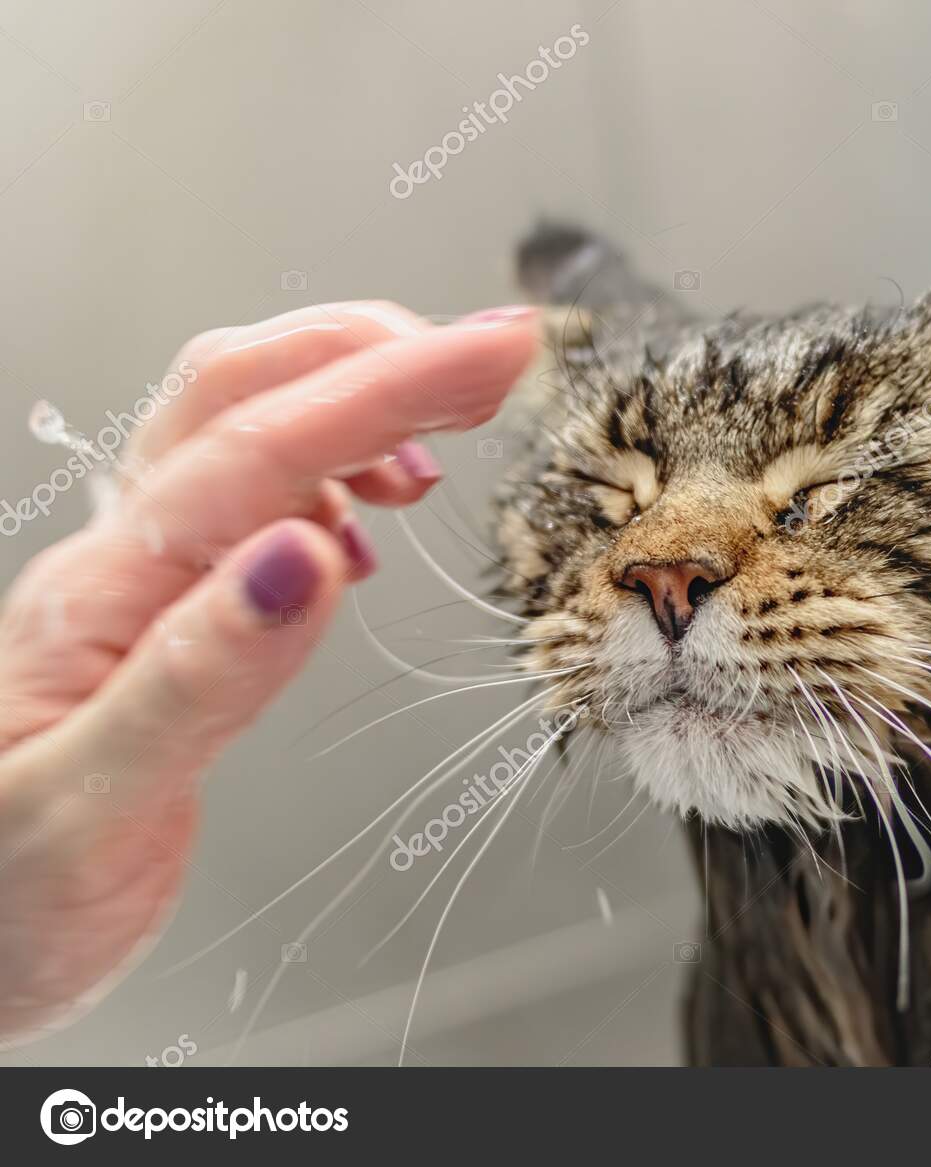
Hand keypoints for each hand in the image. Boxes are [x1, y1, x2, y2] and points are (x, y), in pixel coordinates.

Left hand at [0, 302, 537, 1043]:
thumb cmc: (5, 895)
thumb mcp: (86, 809)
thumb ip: (196, 680)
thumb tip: (305, 558)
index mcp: (104, 599)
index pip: (261, 451)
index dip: (388, 390)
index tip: (490, 356)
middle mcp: (119, 566)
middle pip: (247, 394)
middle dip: (384, 355)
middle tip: (497, 356)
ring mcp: (142, 582)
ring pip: (250, 427)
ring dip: (361, 396)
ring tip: (453, 421)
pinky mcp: (168, 613)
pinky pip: (252, 494)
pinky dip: (337, 468)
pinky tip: (373, 510)